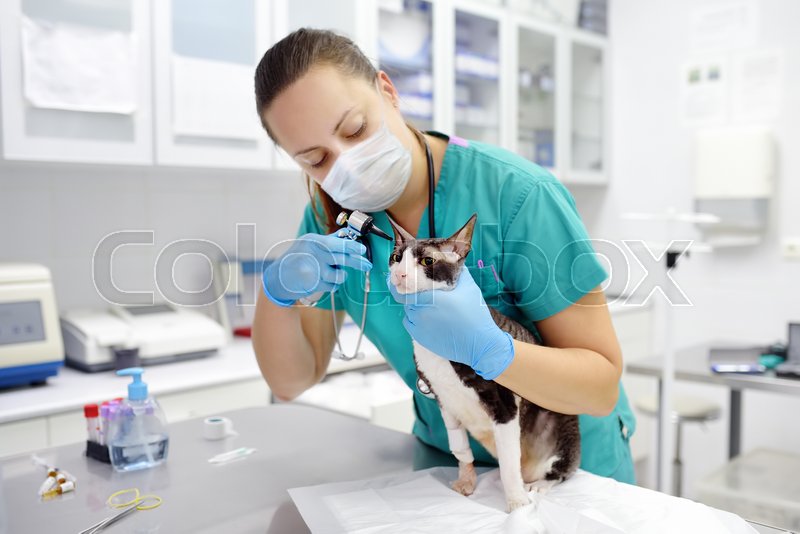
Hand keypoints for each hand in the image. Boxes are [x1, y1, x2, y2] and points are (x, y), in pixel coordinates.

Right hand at [263, 232, 371, 305]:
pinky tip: (326, 281)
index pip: (335, 243)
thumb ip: (328, 240)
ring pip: (339, 275)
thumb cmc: (297, 258)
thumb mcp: (309, 244)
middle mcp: (312, 255)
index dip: (351, 246)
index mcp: (312, 241)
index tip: (362, 249)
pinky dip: (334, 284)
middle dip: (357, 262)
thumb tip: (347, 234)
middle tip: (367, 264)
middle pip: (341, 258)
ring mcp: (312, 271)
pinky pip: (333, 286)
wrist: (278, 278)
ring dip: (341, 275)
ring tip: (335, 273)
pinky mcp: (313, 285)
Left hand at [387, 268, 513, 379]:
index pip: (403, 289)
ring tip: (429, 304)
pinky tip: (428, 316)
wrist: (479, 344)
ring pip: (408, 310)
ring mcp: (419, 326)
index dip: (399, 283)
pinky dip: (414, 318)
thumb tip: (450, 259)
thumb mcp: (468, 287)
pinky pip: (410, 323)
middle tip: (421, 290)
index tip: (399, 278)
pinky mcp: (420, 338)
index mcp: (430, 298)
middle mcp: (421, 312)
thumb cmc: (475, 315)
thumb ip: (457, 271)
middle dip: (411, 293)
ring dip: (414, 305)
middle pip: (406, 298)